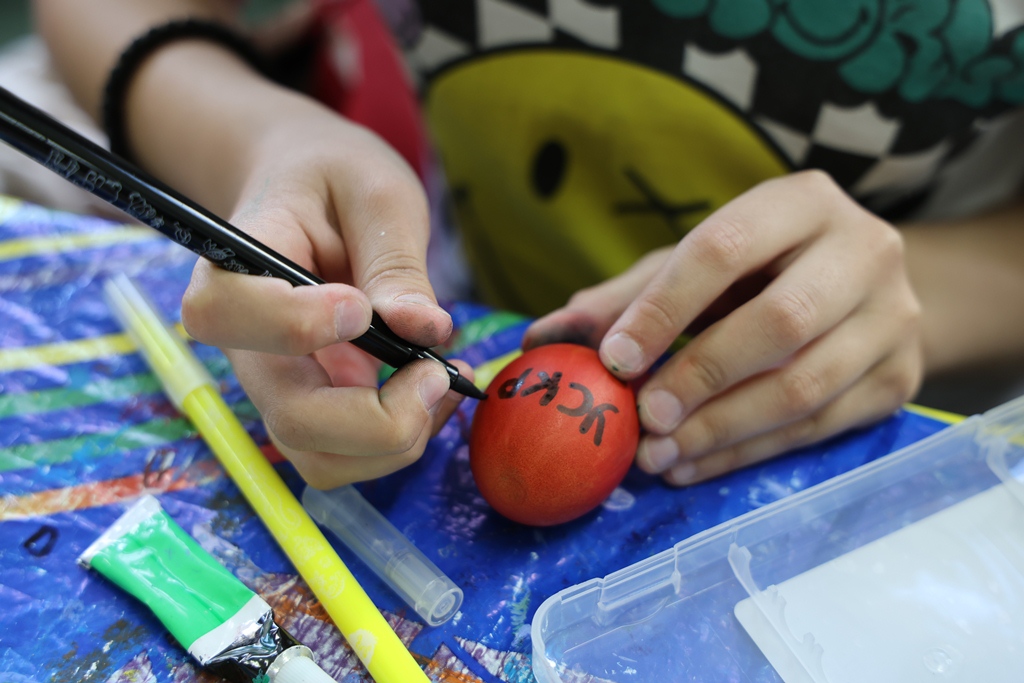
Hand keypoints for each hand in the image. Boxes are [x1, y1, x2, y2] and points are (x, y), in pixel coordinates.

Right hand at [181, 102, 469, 487]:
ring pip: (321, 459)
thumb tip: (424, 330)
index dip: (293, 325)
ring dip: (397, 441)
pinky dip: (403, 441)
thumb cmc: (335, 179)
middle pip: (289, 418)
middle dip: (377, 419)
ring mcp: (282, 385)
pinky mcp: (316, 407)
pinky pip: (351, 456)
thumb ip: (394, 261)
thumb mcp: (374, 193)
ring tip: (443, 380)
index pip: (224, 315)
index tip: (360, 307)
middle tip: (435, 372)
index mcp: (237, 268)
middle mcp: (249, 344)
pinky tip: (434, 389)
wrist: (312, 193)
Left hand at [524, 171, 922, 485]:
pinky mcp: (901, 380)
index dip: (664, 308)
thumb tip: (543, 338)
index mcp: (803, 202)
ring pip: (804, 385)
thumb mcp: (697, 266)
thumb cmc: (763, 272)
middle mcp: (864, 250)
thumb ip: (627, 297)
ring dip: (720, 428)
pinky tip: (693, 465)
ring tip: (659, 454)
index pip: (725, 248)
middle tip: (642, 418)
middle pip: (780, 321)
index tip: (612, 360)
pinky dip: (747, 452)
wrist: (867, 292)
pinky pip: (820, 428)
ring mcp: (893, 318)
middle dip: (700, 375)